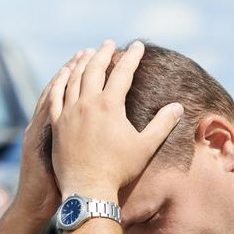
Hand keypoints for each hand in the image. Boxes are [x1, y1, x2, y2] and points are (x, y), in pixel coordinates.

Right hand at [12, 51, 84, 223]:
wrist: (34, 205)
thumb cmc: (53, 188)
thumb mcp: (62, 161)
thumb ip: (76, 143)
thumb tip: (98, 133)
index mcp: (51, 129)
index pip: (65, 96)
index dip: (77, 77)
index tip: (92, 59)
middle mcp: (44, 126)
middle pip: (60, 89)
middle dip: (75, 68)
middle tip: (90, 49)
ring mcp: (38, 132)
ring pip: (51, 96)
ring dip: (66, 75)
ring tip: (80, 57)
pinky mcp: (37, 141)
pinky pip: (45, 112)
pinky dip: (53, 95)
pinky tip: (65, 81)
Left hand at [50, 40, 183, 199]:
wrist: (88, 190)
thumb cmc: (118, 170)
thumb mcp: (145, 147)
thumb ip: (162, 124)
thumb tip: (178, 107)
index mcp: (109, 106)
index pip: (122, 72)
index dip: (131, 57)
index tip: (137, 46)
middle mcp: (87, 104)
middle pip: (94, 69)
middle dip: (103, 53)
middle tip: (109, 43)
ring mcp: (68, 113)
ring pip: (73, 79)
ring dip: (81, 62)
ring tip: (86, 52)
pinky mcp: (56, 124)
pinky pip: (55, 96)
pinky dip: (60, 81)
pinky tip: (64, 74)